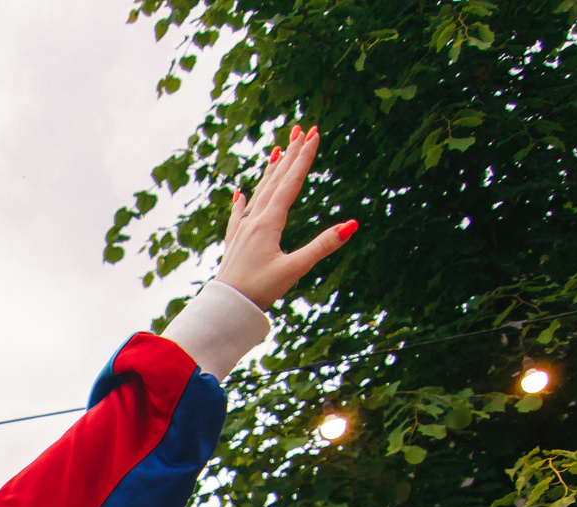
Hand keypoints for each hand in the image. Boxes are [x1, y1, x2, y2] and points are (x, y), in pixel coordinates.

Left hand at [215, 125, 355, 311]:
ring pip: (258, 193)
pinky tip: (238, 193)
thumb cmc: (260, 290)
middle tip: (301, 129)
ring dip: (270, 171)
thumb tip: (351, 225)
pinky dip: (240, 201)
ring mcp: (241, 231)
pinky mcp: (234, 243)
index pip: (290, 183)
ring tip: (277, 151)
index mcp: (268, 223)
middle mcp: (253, 221)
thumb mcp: (295, 269)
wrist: (225, 307)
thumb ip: (322, 246)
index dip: (304, 158)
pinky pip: (237, 215)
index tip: (313, 133)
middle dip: (291, 154)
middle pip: (275, 181)